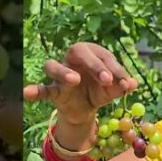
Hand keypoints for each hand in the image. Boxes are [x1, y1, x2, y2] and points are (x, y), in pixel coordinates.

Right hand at [23, 42, 138, 124]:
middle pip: (78, 51)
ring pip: (53, 65)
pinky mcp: (53, 90)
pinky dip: (35, 90)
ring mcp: (60, 73)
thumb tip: (134, 83)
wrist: (86, 110)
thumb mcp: (113, 90)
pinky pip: (43, 88)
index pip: (104, 55)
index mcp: (92, 52)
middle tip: (106, 79)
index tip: (125, 84)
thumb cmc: (100, 91)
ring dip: (64, 71)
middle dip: (94, 64)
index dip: (116, 69)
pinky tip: (27, 93)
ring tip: (74, 79)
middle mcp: (73, 58)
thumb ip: (122, 85)